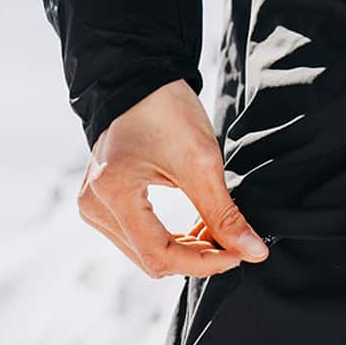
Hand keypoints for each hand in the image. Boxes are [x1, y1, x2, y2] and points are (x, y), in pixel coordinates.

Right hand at [78, 80, 269, 277]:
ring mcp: (92, 206)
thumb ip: (225, 215)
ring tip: (216, 231)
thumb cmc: (165, 110)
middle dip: (196, 258)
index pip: (159, 255)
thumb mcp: (202, 163)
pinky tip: (197, 227)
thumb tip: (253, 253)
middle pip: (151, 260)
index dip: (203, 263)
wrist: (140, 82)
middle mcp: (94, 205)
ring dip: (185, 250)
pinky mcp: (100, 204)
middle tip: (233, 242)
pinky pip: (138, 239)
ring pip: (145, 254)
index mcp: (113, 193)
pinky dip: (171, 239)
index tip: (238, 254)